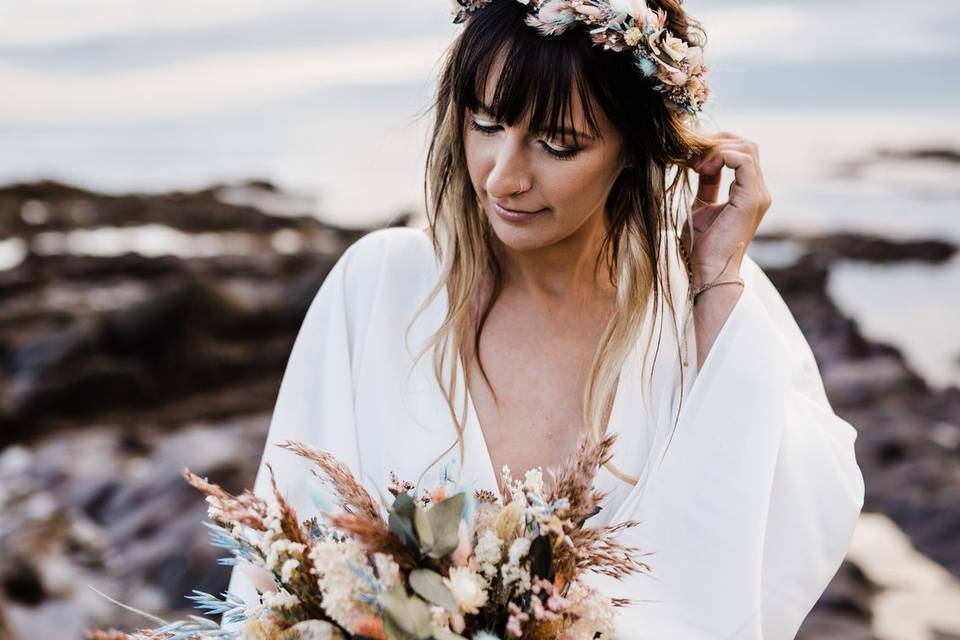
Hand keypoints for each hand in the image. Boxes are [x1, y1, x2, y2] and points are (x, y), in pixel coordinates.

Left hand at [683, 131, 772, 283]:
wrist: (708, 271)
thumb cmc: (702, 247)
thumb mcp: (701, 206)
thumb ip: (707, 183)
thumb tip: (699, 162)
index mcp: (748, 192)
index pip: (740, 153)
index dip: (714, 146)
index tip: (689, 156)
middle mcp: (758, 191)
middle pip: (745, 145)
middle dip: (715, 142)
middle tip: (690, 154)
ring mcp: (758, 194)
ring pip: (746, 149)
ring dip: (716, 149)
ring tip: (694, 163)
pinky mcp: (751, 199)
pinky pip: (743, 160)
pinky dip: (721, 156)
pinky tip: (702, 167)